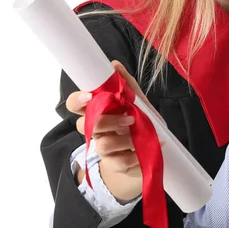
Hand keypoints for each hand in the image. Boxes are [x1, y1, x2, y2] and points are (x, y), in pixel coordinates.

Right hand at [66, 60, 161, 200]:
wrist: (153, 146)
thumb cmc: (140, 119)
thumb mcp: (137, 99)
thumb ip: (126, 83)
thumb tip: (114, 64)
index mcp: (97, 110)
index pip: (75, 104)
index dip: (77, 100)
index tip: (90, 96)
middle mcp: (95, 129)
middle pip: (85, 126)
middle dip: (107, 121)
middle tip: (129, 118)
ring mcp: (102, 147)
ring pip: (102, 145)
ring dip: (125, 139)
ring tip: (140, 134)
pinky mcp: (114, 164)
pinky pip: (119, 162)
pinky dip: (135, 155)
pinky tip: (143, 149)